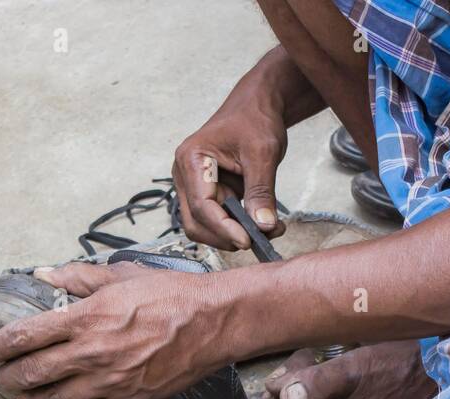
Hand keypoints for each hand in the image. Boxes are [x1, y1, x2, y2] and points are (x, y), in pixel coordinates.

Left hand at [0, 263, 234, 398]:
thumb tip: (44, 274)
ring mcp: (109, 381)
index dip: (1, 346)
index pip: (26, 335)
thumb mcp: (120, 275)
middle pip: (33, 373)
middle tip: (2, 379)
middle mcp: (91, 352)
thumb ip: (77, 277)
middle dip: (10, 378)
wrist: (211, 322)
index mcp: (85, 318)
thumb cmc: (170, 294)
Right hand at [173, 82, 288, 249]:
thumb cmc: (255, 120)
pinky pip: (216, 220)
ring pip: (204, 227)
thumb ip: (261, 191)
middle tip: (256, 240)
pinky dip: (236, 228)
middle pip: (196, 222)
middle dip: (225, 236)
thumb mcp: (263, 154)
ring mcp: (193, 186)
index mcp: (191, 159)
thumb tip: (263, 227)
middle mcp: (185, 175)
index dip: (223, 228)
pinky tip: (259, 224)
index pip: (201, 205)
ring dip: (231, 235)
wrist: (256, 107)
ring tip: (264, 230)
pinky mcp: (207, 193)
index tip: (247, 240)